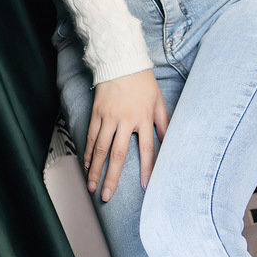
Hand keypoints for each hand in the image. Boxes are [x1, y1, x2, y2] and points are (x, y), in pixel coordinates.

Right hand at [84, 68, 169, 201]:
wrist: (121, 60)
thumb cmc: (143, 81)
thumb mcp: (159, 100)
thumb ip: (164, 123)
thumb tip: (170, 142)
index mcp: (144, 118)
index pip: (147, 149)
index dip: (148, 169)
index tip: (146, 186)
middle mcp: (126, 120)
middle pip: (118, 155)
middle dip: (112, 178)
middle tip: (106, 196)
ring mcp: (108, 117)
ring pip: (100, 148)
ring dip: (95, 170)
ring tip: (92, 186)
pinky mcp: (96, 113)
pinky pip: (90, 136)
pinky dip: (87, 152)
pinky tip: (86, 165)